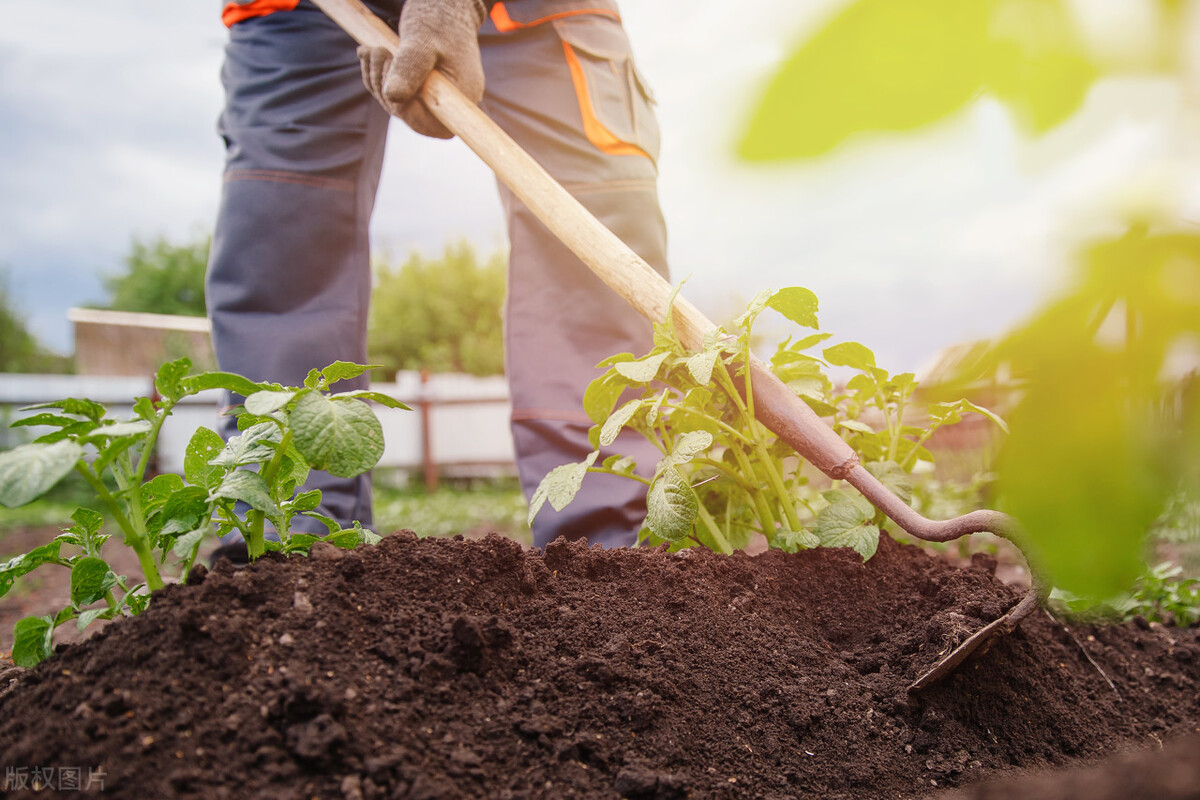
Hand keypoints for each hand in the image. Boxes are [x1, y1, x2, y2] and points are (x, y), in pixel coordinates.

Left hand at [358, 0, 487, 138]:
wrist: (442, 8)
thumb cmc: (439, 21)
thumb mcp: (422, 41)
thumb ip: (410, 68)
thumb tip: (393, 97)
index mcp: (460, 98)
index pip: (434, 126)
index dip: (408, 112)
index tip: (392, 87)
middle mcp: (448, 104)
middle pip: (409, 116)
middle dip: (385, 87)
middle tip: (377, 52)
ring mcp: (432, 99)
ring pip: (396, 105)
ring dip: (376, 79)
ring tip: (372, 49)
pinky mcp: (418, 91)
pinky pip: (392, 94)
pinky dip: (376, 76)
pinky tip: (371, 54)